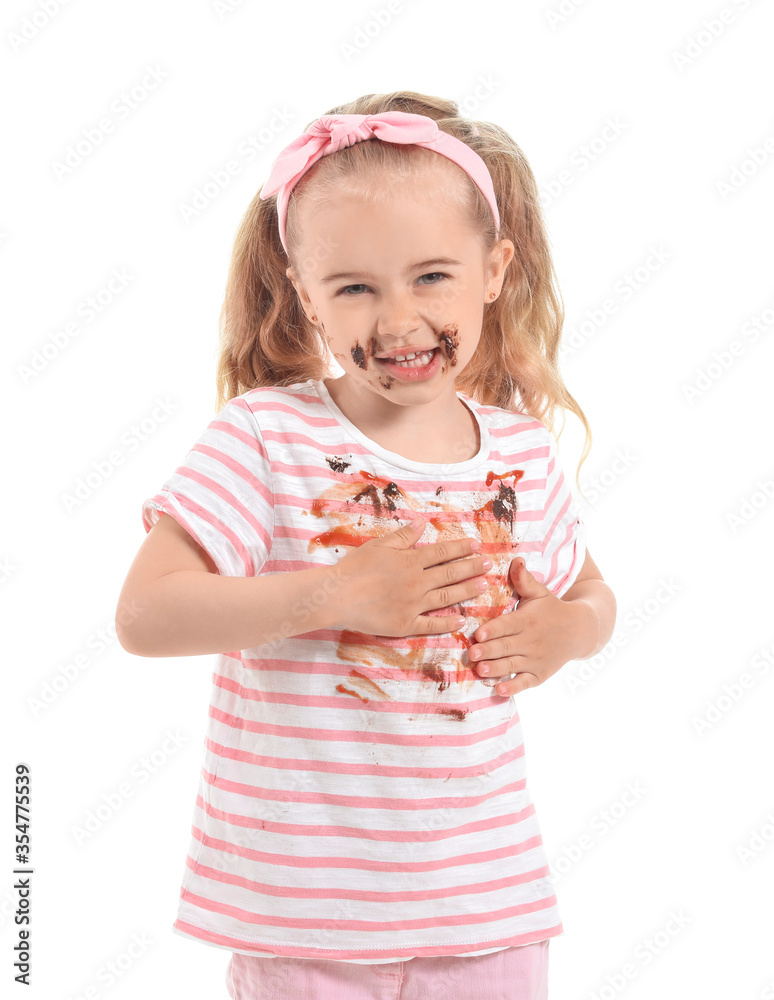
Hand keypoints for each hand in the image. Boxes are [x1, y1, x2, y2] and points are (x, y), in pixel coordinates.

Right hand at [331, 517, 491, 637]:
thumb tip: (422, 523)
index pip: (442, 553)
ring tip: (484, 586)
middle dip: (472, 567)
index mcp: (410, 561)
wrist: (336, 595)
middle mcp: (416, 582)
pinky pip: (431, 625)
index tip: (477, 545)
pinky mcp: (405, 625)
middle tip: (490, 564)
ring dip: (467, 591)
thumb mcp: (379, 545)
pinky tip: (462, 620)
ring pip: (447, 597)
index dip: (461, 548)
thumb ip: (403, 536)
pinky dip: (448, 623)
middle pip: (450, 573)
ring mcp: (413, 605)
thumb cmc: (354, 568)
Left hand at [467, 557, 587, 696]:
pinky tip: (500, 691)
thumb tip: (516, 558)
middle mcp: (531, 641)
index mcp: (527, 619)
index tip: (478, 633)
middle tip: (471, 654)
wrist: (579, 631)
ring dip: (496, 669)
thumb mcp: (540, 592)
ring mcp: (536, 659)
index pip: (507, 625)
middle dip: (488, 651)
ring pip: (512, 665)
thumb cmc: (551, 609)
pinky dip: (514, 688)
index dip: (493, 630)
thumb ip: (524, 579)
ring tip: (480, 671)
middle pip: (506, 647)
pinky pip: (525, 683)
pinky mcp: (539, 674)